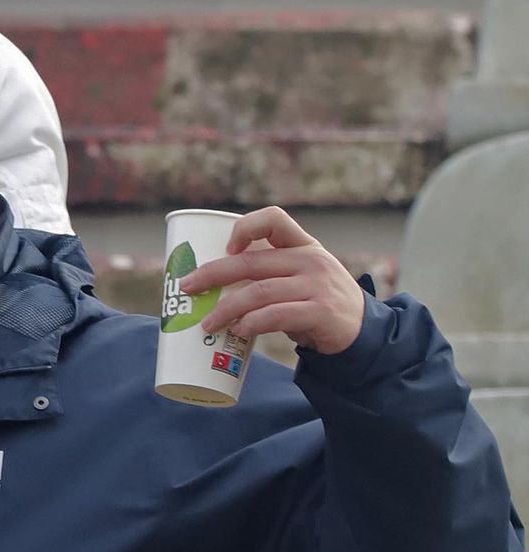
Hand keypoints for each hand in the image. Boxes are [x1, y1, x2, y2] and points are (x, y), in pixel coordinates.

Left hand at [178, 206, 365, 356]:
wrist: (363, 332)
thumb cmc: (318, 304)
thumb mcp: (301, 278)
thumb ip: (269, 275)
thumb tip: (211, 286)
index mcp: (303, 246)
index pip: (274, 218)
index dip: (244, 228)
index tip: (226, 247)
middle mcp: (311, 260)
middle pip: (251, 261)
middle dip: (213, 273)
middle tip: (188, 287)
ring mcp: (317, 285)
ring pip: (259, 291)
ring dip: (227, 308)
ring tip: (208, 322)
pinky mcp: (320, 312)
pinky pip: (277, 315)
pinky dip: (252, 323)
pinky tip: (238, 329)